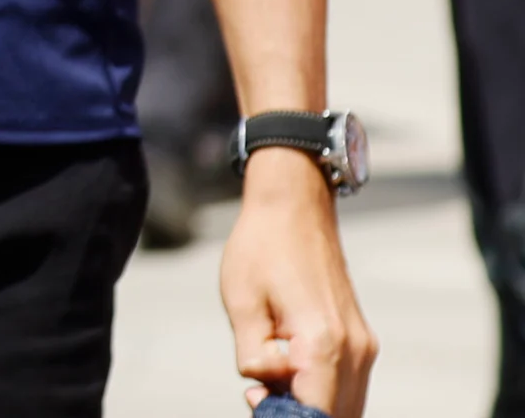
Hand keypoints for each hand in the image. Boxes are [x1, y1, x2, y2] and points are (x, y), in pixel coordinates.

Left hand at [219, 150, 375, 415]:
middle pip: (335, 415)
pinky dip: (321, 391)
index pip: (315, 412)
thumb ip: (254, 357)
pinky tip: (287, 367)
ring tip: (269, 378)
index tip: (255, 399)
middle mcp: (354, 350)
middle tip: (258, 392)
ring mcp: (363, 346)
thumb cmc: (261, 251)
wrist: (295, 209)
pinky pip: (346, 386)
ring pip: (345, 406)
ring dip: (310, 404)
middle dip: (297, 413)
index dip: (284, 417)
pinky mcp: (361, 341)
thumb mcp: (241, 304)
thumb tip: (267, 391)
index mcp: (322, 342)